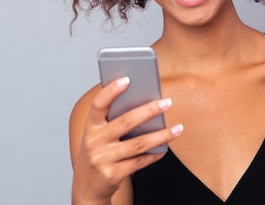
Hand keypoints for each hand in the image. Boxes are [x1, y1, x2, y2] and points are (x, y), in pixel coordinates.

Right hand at [70, 77, 182, 204]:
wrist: (86, 186)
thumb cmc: (97, 151)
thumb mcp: (98, 134)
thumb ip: (112, 120)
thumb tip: (143, 102)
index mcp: (90, 126)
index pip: (98, 104)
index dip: (111, 91)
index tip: (127, 79)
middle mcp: (94, 142)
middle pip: (125, 122)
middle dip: (149, 110)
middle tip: (167, 102)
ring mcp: (103, 159)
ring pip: (138, 144)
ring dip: (161, 135)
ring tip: (178, 128)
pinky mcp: (113, 174)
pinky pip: (139, 162)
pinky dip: (154, 155)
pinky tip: (165, 149)